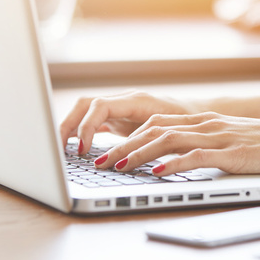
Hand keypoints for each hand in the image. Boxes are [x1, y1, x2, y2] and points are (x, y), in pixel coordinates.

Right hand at [59, 91, 196, 152]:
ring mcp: (120, 109)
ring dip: (70, 128)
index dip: (86, 127)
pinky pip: (94, 121)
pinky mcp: (120, 119)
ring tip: (60, 150)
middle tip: (59, 150)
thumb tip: (128, 158)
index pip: (99, 106)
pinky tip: (75, 149)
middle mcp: (125, 101)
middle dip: (68, 125)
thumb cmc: (190, 122)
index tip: (82, 149)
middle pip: (85, 104)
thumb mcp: (173, 132)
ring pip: (86, 111)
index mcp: (137, 100)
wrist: (200, 114)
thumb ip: (152, 140)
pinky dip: (81, 132)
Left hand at [92, 112, 259, 175]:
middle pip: (154, 127)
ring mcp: (218, 135)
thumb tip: (174, 160)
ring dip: (138, 152)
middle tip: (100, 160)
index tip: (108, 149)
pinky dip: (173, 163)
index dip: (128, 134)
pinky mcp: (232, 152)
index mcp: (204, 120)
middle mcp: (206, 123)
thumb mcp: (230, 141)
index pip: (156, 122)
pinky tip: (157, 172)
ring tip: (117, 166)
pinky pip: (196, 155)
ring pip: (168, 138)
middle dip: (123, 143)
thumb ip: (204, 146)